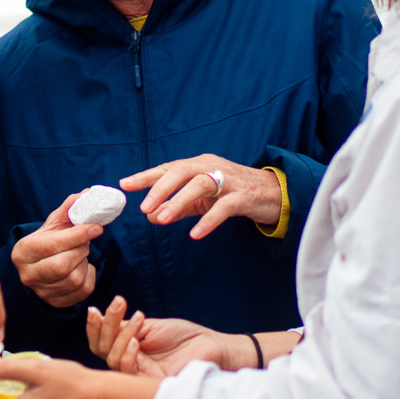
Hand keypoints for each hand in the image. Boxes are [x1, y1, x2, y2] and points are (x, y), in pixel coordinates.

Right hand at [10, 196, 103, 307]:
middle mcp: (28, 275)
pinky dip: (89, 275)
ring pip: (75, 278)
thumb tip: (88, 194)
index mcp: (23, 251)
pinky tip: (82, 267)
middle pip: (63, 265)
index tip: (96, 227)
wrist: (39, 267)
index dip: (77, 236)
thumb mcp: (53, 223)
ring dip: (85, 263)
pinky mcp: (57, 303)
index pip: (53, 245)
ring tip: (79, 254)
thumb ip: (69, 208)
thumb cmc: (48, 241)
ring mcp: (42, 292)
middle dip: (80, 250)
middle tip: (84, 242)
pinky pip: (84, 290)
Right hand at [86, 295, 240, 377]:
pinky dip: (127, 355)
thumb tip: (100, 321)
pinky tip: (136, 342)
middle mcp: (130, 363)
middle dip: (104, 326)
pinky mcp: (149, 384)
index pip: (102, 342)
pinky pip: (128, 373)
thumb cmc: (184, 336)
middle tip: (117, 304)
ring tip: (138, 319)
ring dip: (120, 335)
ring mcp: (138, 375)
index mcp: (128, 348)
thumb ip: (126, 327)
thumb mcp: (149, 326)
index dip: (95, 327)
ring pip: (112, 360)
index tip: (95, 309)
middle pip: (102, 350)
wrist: (209, 346)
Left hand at [122, 155, 281, 238]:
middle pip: (182, 171)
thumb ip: (177, 207)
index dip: (147, 176)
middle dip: (160, 188)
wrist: (274, 193)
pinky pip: (224, 207)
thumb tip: (151, 216)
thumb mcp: (202, 200)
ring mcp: (229, 180)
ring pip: (201, 184)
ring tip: (161, 220)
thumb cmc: (233, 193)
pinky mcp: (244, 197)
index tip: (125, 185)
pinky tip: (195, 234)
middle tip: (144, 208)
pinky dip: (208, 220)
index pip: (169, 168)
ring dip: (178, 201)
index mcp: (199, 165)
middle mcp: (211, 167)